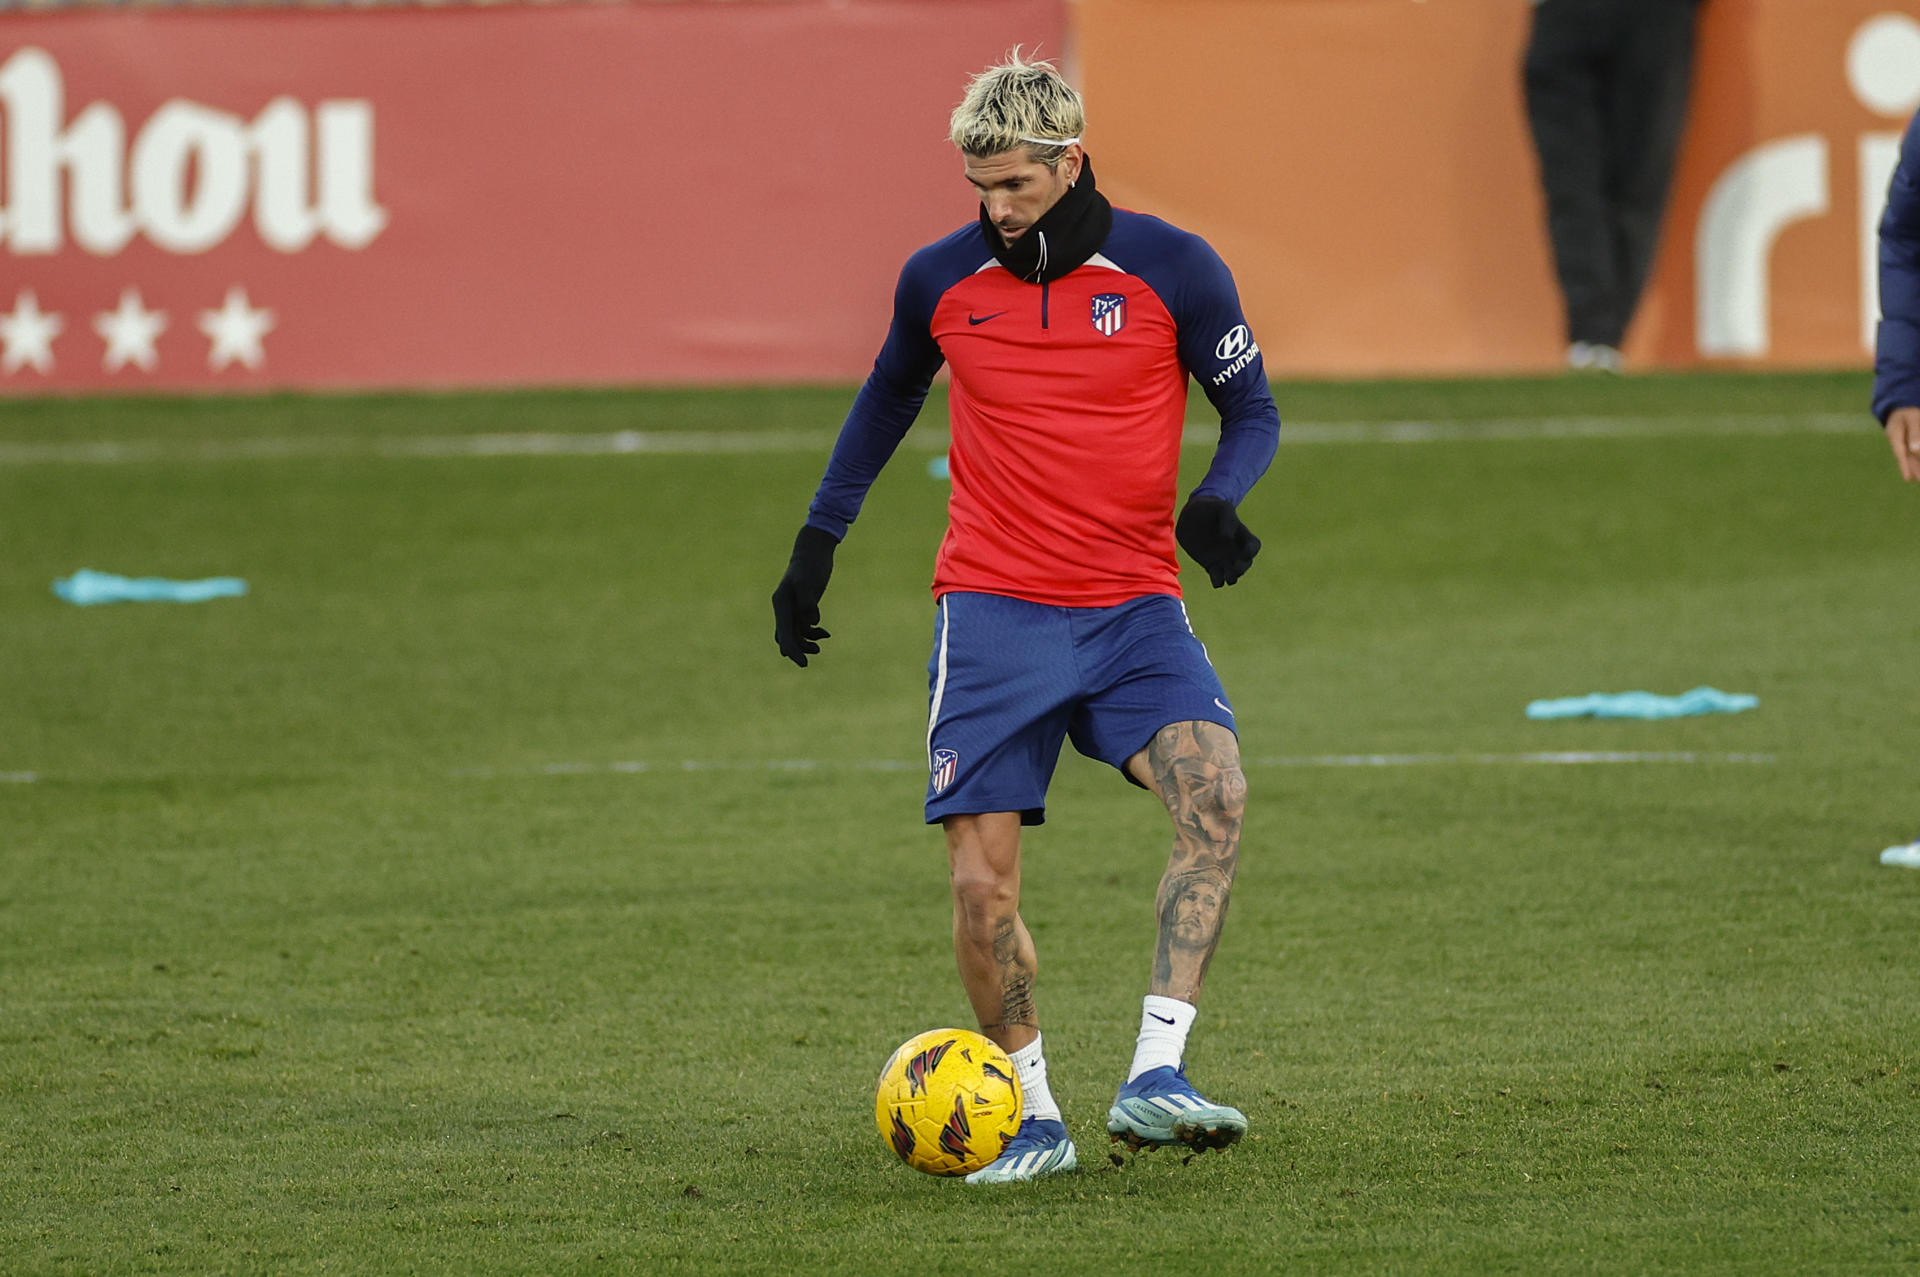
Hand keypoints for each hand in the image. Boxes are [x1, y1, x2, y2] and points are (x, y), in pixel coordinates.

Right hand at [771, 525, 838, 666]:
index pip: (784, 633)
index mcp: (781, 603)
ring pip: (794, 634)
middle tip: (811, 658)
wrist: (814, 550)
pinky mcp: (802, 607)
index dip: (793, 650)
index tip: (803, 663)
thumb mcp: (809, 581)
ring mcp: (792, 608)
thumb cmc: (811, 564)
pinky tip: (826, 633)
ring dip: (806, 643)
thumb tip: (811, 623)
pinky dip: (813, 633)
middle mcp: (783, 608)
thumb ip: (808, 602)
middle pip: (786, 637)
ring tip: (820, 647)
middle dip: (797, 650)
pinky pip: (803, 627)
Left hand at [1175, 495, 1260, 587]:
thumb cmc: (1211, 508)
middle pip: (1245, 565)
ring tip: (1227, 577)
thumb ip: (1228, 521)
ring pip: (1232, 575)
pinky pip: (1217, 578)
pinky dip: (1218, 581)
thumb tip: (1227, 539)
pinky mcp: (1210, 565)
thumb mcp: (1222, 508)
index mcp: (1241, 535)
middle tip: (1234, 568)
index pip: (1254, 547)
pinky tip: (1216, 579)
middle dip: (1242, 569)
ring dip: (1231, 578)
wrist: (1192, 514)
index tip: (1243, 552)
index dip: (1251, 552)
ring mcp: (1222, 558)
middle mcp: (1234, 549)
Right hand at [1888, 406, 1919, 482]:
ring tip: (1919, 478)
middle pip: (1906, 456)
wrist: (1904, 401)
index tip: (1908, 479)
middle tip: (1919, 481)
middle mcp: (1897, 439)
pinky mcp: (1908, 439)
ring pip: (1910, 455)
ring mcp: (1902, 439)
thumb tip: (1915, 450)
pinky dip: (1916, 458)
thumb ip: (1915, 433)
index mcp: (1894, 434)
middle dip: (1913, 469)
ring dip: (1915, 466)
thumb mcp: (1913, 418)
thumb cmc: (1910, 409)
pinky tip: (1917, 466)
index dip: (1904, 466)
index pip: (1900, 453)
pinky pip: (1912, 450)